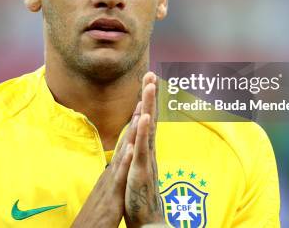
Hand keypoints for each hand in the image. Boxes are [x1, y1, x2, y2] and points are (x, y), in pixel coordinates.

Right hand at [71, 102, 141, 227]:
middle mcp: (112, 170)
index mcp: (114, 170)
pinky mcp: (112, 195)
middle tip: (143, 92)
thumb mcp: (108, 192)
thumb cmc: (98, 217)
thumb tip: (117, 166)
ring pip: (123, 152)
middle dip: (136, 115)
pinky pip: (120, 176)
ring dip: (132, 131)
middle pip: (126, 138)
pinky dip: (126, 161)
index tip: (144, 101)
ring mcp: (111, 181)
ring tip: (141, 108)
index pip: (127, 141)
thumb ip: (112, 177)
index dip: (135, 122)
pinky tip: (134, 147)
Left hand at [124, 72, 164, 227]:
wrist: (146, 220)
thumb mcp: (137, 168)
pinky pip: (142, 149)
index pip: (146, 120)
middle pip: (150, 118)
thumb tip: (137, 138)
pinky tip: (145, 117)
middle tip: (151, 74)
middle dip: (150, 96)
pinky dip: (143, 132)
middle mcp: (148, 151)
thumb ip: (138, 152)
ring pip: (147, 128)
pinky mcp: (140, 171)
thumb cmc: (140, 195)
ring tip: (149, 87)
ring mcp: (145, 159)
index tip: (148, 81)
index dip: (147, 101)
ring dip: (148, 106)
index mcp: (145, 149)